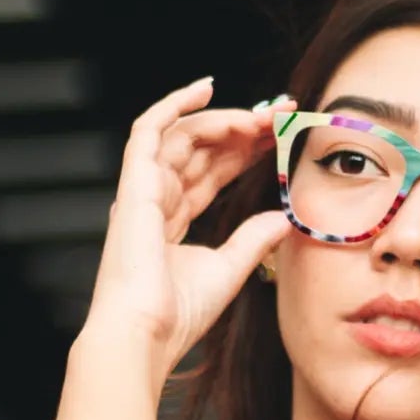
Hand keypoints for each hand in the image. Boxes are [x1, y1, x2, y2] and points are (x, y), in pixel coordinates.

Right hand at [82, 77, 295, 379]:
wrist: (144, 332)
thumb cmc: (176, 315)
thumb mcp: (228, 270)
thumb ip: (253, 239)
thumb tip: (285, 217)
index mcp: (170, 221)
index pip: (211, 173)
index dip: (244, 153)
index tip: (277, 140)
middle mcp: (154, 199)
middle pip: (201, 150)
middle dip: (241, 131)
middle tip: (279, 117)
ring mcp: (142, 189)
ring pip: (183, 135)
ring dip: (224, 120)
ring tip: (261, 117)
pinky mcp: (134, 182)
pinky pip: (149, 127)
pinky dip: (175, 104)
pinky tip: (206, 87)